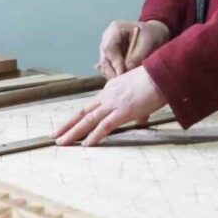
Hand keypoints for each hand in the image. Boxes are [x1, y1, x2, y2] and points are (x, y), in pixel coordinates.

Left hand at [52, 66, 166, 145]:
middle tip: (55, 135)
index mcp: (111, 88)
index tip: (70, 124)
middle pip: (83, 112)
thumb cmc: (155, 80)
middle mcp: (108, 95)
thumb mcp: (140, 91)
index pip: (91, 105)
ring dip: (73, 132)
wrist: (162, 74)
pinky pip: (105, 126)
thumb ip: (137, 105)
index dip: (79, 116)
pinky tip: (85, 144)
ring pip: (88, 120)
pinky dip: (94, 135)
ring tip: (61, 142)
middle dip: (68, 125)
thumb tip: (140, 118)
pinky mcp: (123, 111)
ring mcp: (114, 103)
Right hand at [94, 20, 169, 79]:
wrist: (154, 32)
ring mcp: (108, 48)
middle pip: (104, 58)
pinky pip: (109, 68)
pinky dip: (115, 75)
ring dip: (113, 75)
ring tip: (124, 82)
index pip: (108, 48)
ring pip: (105, 66)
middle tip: (122, 83)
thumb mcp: (148, 42)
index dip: (114, 63)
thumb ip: (137, 55)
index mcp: (115, 30)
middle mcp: (107, 38)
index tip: (122, 74)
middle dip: (112, 72)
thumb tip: (127, 69)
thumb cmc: (152, 33)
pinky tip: (123, 79)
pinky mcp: (111, 57)